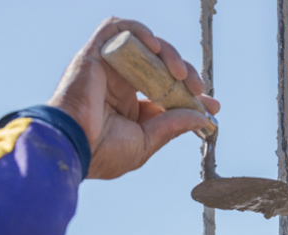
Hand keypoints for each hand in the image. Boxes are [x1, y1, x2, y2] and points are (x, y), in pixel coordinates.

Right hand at [47, 18, 219, 178]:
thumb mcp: (147, 142)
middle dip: (186, 76)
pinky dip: (140, 32)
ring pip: (145, 47)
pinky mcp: (95, 53)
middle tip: (200, 89)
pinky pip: (118, 28)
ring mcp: (109, 68)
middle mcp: (121, 85)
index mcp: (130, 108)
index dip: (191, 97)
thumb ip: (172, 126)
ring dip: (169, 55)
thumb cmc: (104, 153)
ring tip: (181, 75)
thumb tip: (200, 118)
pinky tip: (157, 49)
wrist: (75, 147)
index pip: (167, 94)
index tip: (213, 105)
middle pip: (160, 68)